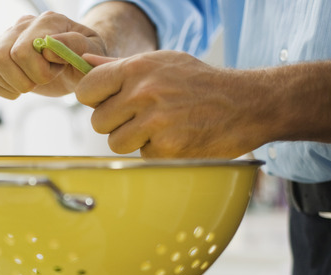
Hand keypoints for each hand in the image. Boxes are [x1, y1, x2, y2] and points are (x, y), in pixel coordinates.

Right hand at [0, 11, 106, 98]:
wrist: (76, 65)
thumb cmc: (85, 58)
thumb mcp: (92, 53)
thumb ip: (76, 46)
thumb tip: (47, 48)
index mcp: (47, 21)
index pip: (23, 50)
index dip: (39, 72)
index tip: (57, 70)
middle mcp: (23, 25)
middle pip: (0, 56)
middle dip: (23, 79)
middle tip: (42, 80)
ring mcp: (7, 39)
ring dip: (11, 83)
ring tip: (30, 83)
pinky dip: (1, 88)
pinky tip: (18, 89)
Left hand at [77, 51, 268, 157]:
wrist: (245, 104)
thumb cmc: (199, 82)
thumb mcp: (162, 62)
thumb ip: (120, 66)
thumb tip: (84, 63)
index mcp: (137, 68)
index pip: (87, 88)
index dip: (94, 98)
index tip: (107, 101)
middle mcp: (143, 93)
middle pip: (98, 122)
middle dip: (115, 123)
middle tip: (139, 117)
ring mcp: (155, 122)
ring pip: (115, 142)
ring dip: (133, 140)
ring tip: (158, 127)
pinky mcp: (167, 148)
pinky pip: (141, 156)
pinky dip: (155, 151)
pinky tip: (174, 137)